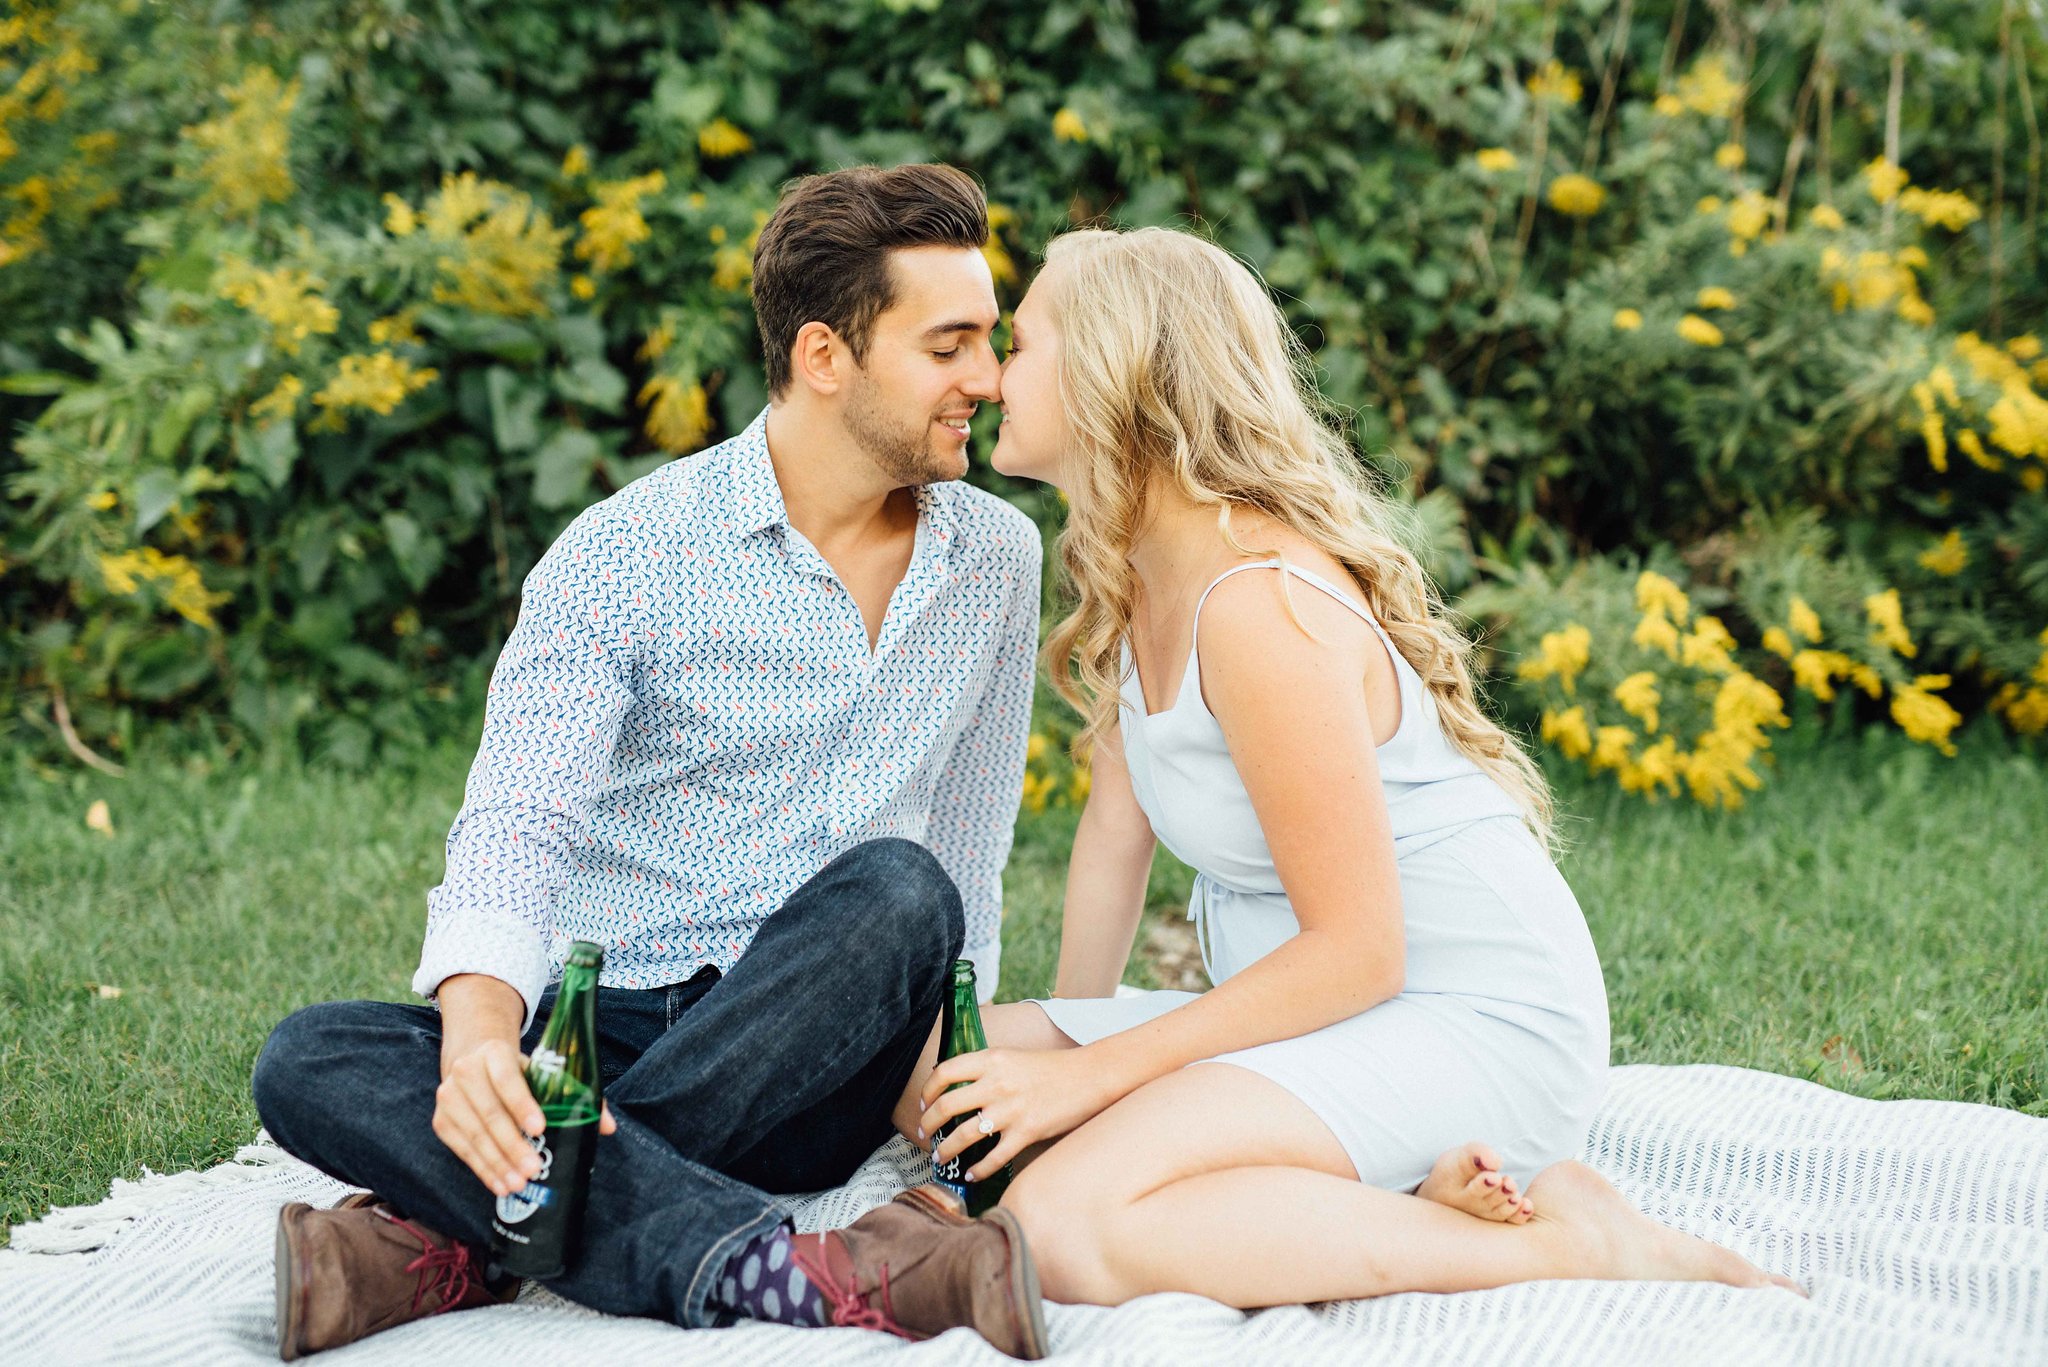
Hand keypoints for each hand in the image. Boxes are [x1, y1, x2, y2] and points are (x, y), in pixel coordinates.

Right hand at [433, 1035, 616, 1197]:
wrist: (471, 1057)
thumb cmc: (516, 1070)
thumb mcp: (541, 1070)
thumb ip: (575, 1094)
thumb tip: (609, 1127)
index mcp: (495, 1053)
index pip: (508, 1078)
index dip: (523, 1104)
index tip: (541, 1127)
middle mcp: (466, 1072)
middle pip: (491, 1113)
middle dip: (513, 1144)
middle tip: (535, 1167)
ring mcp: (449, 1097)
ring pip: (475, 1134)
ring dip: (498, 1162)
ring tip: (519, 1183)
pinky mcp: (441, 1120)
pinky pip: (462, 1149)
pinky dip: (483, 1169)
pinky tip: (500, 1184)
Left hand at [918, 1047, 1117, 1180]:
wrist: (1089, 1077)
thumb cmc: (1050, 1068)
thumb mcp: (1012, 1057)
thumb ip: (985, 1068)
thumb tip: (953, 1084)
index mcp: (992, 1060)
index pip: (944, 1072)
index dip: (927, 1091)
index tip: (923, 1104)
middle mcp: (997, 1083)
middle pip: (947, 1106)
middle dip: (928, 1124)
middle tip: (923, 1134)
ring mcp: (1011, 1110)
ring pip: (964, 1135)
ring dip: (946, 1150)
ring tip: (940, 1158)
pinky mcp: (1027, 1132)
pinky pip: (994, 1157)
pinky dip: (979, 1170)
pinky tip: (972, 1175)